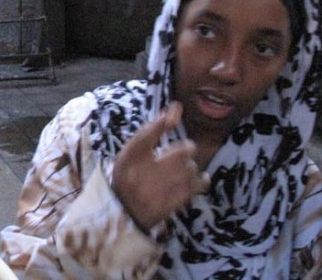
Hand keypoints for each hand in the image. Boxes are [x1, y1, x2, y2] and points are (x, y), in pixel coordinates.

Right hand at [110, 102, 210, 231]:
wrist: (121, 214)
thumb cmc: (128, 176)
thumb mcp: (131, 152)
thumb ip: (152, 130)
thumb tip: (177, 107)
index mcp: (127, 158)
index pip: (146, 135)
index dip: (162, 122)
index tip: (175, 109)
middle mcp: (140, 174)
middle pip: (178, 153)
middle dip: (185, 149)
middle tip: (184, 151)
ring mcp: (155, 192)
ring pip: (188, 170)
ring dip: (190, 167)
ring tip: (184, 169)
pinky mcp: (167, 206)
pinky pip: (192, 188)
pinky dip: (199, 180)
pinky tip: (200, 178)